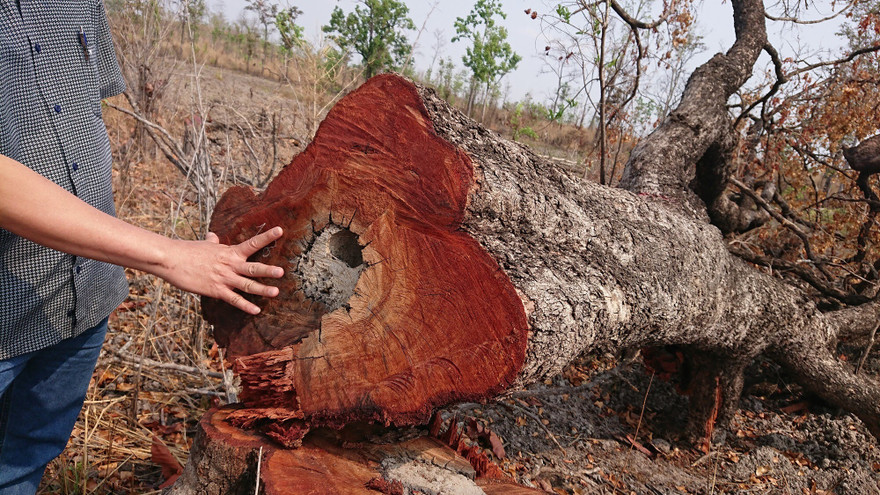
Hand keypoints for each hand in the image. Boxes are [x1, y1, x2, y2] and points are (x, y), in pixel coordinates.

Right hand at [158, 227, 285, 314]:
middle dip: (268, 270)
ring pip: (247, 285)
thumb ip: (212, 241)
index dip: (267, 237)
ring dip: (262, 289)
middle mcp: (230, 265)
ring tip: (275, 292)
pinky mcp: (216, 290)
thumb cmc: (187, 251)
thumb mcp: (204, 244)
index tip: (280, 230)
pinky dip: (245, 305)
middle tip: (282, 272)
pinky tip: (256, 310)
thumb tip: (212, 235)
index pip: (252, 243)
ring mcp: (224, 278)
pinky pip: (234, 299)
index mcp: (229, 252)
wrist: (171, 259)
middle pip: (253, 268)